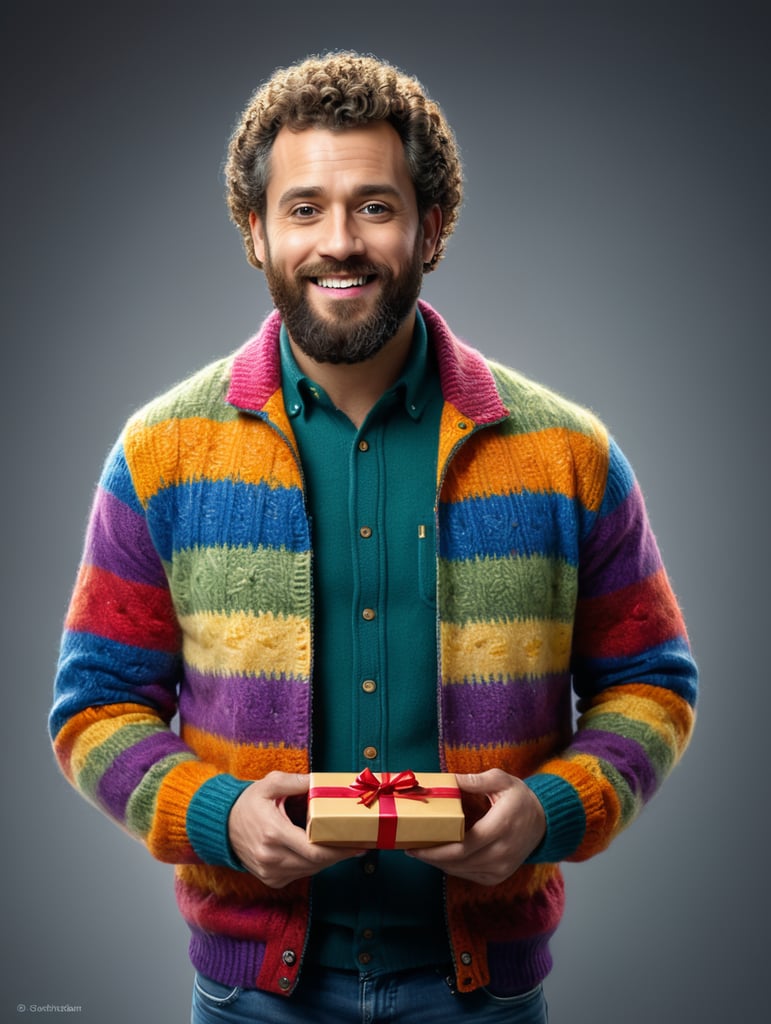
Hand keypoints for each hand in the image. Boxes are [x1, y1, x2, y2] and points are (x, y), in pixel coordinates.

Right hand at [228, 771, 363, 887]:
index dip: (339, 850)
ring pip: (310, 870)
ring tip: (345, 846)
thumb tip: (320, 781)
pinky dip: (313, 864)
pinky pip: (300, 873)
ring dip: (328, 859)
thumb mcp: (269, 784)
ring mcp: (270, 872)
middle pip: (316, 863)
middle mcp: (271, 858)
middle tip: (359, 843)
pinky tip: (322, 851)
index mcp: (273, 834)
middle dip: (339, 854)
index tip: (358, 844)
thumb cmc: (247, 803)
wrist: (221, 826)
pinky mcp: (271, 879)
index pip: (314, 850)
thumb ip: (295, 781)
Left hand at [407, 769, 545, 885]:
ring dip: (439, 863)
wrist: (544, 822)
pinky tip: (441, 857)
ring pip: (462, 871)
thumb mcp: (502, 781)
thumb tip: (450, 781)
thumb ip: (476, 780)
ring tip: (421, 851)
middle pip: (459, 861)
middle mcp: (502, 851)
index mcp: (501, 826)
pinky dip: (453, 868)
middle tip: (411, 849)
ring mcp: (502, 867)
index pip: (464, 845)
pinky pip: (470, 875)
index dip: (437, 849)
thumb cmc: (520, 798)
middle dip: (431, 857)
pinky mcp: (499, 875)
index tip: (415, 844)